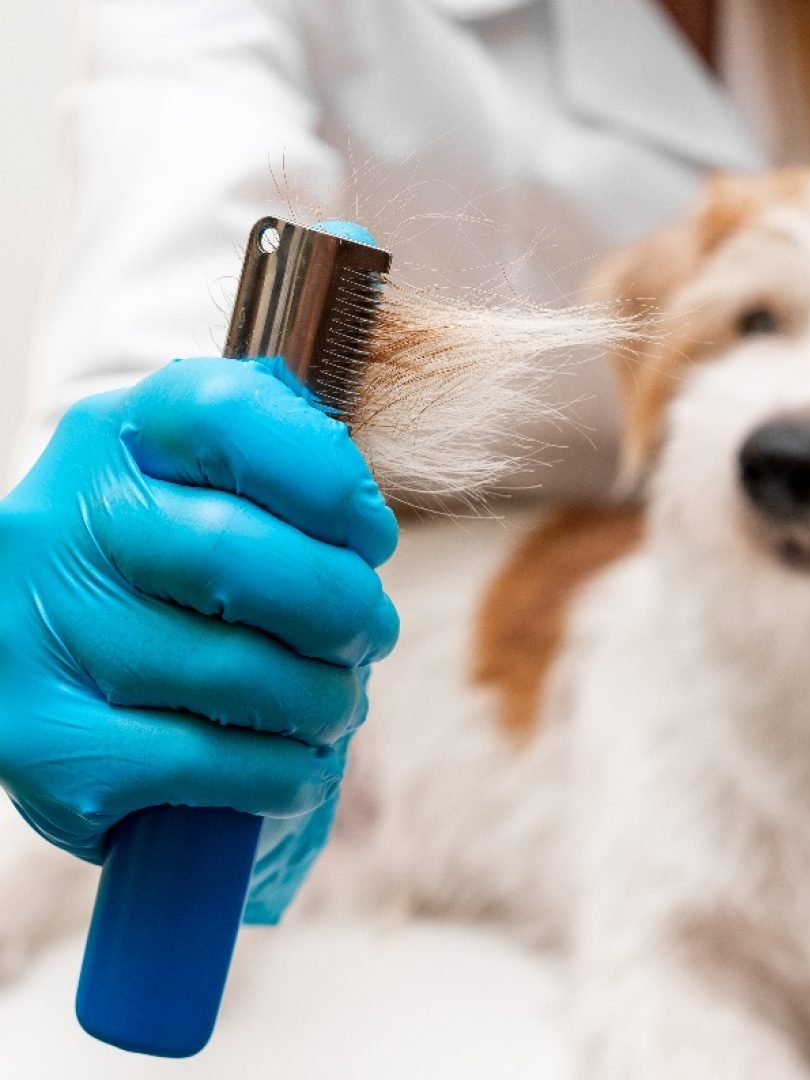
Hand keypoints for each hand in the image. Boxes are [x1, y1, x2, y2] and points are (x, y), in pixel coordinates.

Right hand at [0, 354, 397, 921]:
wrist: (60, 661)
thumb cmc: (176, 571)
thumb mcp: (214, 484)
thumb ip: (287, 461)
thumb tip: (361, 520)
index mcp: (116, 440)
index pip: (224, 414)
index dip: (326, 478)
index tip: (370, 535)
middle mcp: (57, 523)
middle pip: (233, 555)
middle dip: (340, 608)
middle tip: (371, 633)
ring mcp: (34, 634)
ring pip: (229, 671)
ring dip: (322, 700)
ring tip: (337, 703)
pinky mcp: (41, 742)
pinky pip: (199, 762)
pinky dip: (280, 773)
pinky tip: (300, 767)